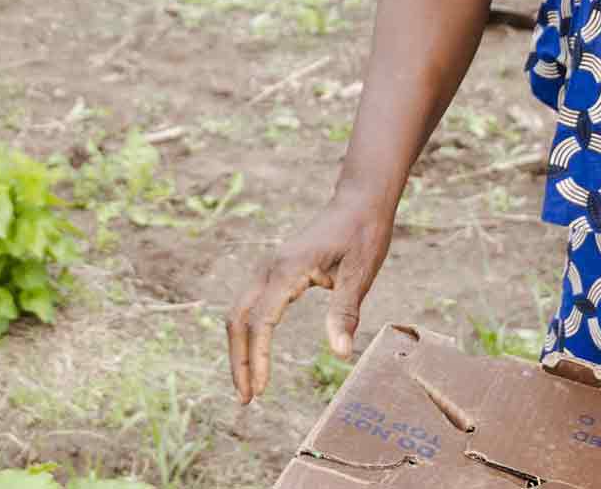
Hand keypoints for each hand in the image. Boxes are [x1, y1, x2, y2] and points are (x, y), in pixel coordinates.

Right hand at [224, 191, 395, 403]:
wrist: (357, 201)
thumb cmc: (363, 235)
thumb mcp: (360, 274)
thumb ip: (345, 313)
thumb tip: (341, 354)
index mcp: (288, 269)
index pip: (261, 321)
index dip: (258, 358)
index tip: (261, 390)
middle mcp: (269, 268)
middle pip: (238, 319)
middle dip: (238, 360)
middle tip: (245, 399)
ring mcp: (267, 268)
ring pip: (238, 312)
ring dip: (239, 349)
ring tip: (247, 385)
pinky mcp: (273, 270)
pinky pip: (248, 305)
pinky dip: (246, 332)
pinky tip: (255, 354)